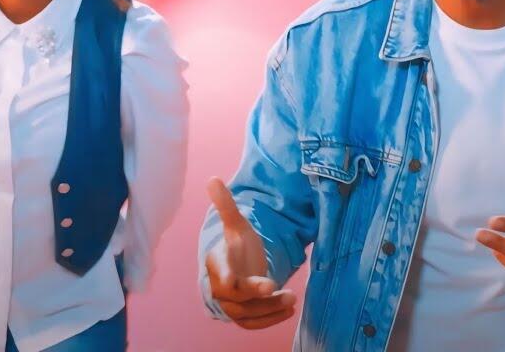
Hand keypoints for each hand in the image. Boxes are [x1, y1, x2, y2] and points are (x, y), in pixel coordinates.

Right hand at [204, 177, 296, 329]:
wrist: (235, 269)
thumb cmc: (236, 246)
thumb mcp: (236, 224)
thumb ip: (226, 205)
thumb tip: (213, 179)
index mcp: (218, 264)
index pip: (220, 273)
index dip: (228, 277)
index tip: (238, 280)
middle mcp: (221, 287)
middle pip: (235, 296)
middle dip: (256, 293)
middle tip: (277, 286)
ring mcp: (231, 304)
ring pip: (247, 313)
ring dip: (269, 308)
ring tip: (292, 298)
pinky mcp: (242, 316)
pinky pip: (253, 324)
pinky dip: (270, 321)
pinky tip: (289, 310)